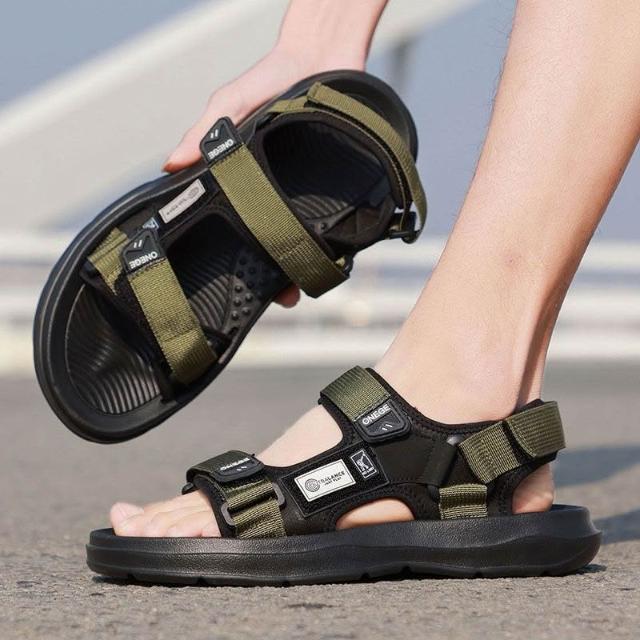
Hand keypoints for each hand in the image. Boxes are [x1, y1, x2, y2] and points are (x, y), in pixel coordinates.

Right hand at [164, 1, 383, 305]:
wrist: (324, 58)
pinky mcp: (334, 186)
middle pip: (272, 241)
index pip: (236, 224)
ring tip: (302, 287)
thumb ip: (204, 132)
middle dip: (275, 273)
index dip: (233, 252)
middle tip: (279, 298)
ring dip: (303, 265)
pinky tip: (333, 260)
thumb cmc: (271, 78)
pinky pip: (333, 221)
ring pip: (302, 239)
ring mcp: (305, 193)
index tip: (230, 280)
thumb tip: (170, 165)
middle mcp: (276, 192)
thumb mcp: (231, 104)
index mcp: (246, 180)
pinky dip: (333, 243)